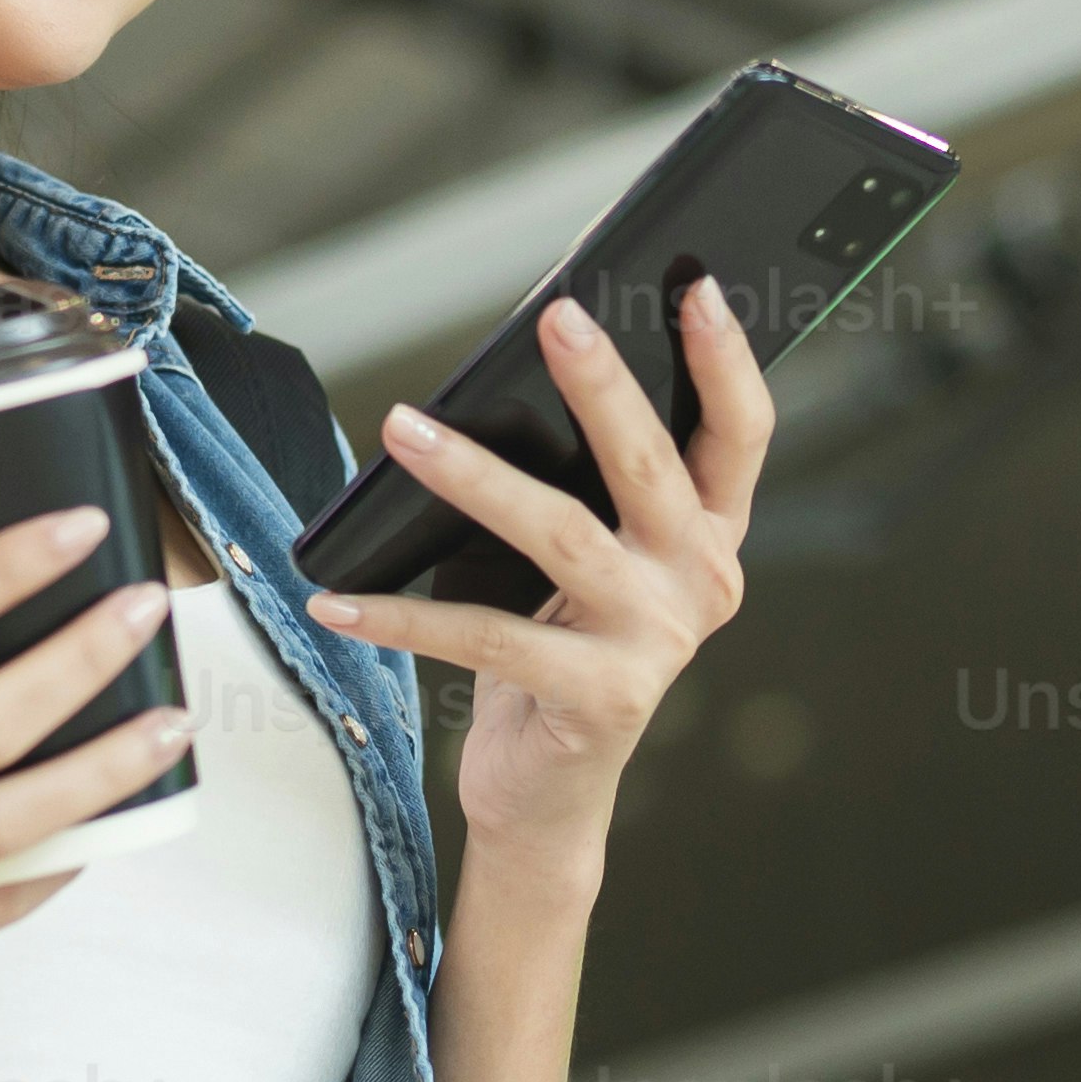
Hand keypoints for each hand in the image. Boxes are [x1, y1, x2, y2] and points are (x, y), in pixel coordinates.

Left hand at [308, 275, 768, 863]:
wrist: (551, 796)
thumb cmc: (562, 657)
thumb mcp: (590, 567)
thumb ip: (589, 493)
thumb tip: (511, 389)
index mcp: (710, 538)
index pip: (741, 434)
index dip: (725, 358)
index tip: (694, 285)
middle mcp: (700, 583)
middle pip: (652, 465)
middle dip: (604, 383)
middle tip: (556, 315)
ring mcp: (656, 641)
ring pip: (561, 533)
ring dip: (473, 475)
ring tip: (404, 427)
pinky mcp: (598, 697)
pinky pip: (485, 636)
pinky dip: (402, 615)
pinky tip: (340, 597)